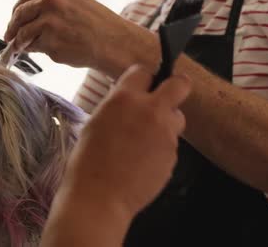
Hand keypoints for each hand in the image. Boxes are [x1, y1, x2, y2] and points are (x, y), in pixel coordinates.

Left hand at [4, 0, 159, 76]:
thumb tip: (21, 19)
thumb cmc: (96, 26)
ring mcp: (50, 19)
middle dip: (12, 27)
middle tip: (10, 38)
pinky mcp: (50, 40)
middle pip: (20, 13)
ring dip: (21, 42)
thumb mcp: (73, 2)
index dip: (16, 10)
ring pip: (23, 32)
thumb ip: (49, 5)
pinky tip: (49, 51)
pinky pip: (33, 47)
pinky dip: (36, 51)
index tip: (13, 21)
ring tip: (25, 48)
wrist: (115, 42)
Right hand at [62, 65, 190, 217]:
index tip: (142, 87)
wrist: (99, 197)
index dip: (144, 79)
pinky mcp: (173, 155)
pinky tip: (143, 162)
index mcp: (124, 98)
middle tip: (167, 97)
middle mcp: (150, 110)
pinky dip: (161, 149)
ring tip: (147, 141)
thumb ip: (118, 107)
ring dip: (167, 124)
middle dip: (176, 87)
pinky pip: (171, 144)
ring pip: (177, 118)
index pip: (144, 71)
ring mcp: (165, 134)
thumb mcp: (96, 122)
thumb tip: (130, 103)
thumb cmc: (87, 160)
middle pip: (180, 84)